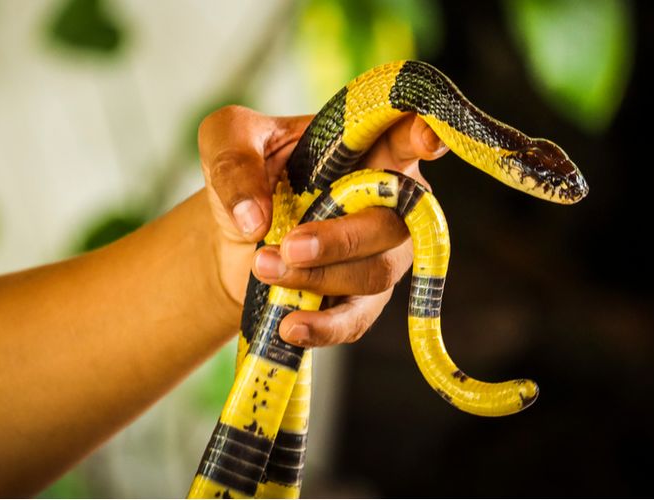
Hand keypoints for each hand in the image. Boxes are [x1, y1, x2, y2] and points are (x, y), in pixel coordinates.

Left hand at [198, 105, 447, 346]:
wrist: (231, 235)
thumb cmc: (243, 173)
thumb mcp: (224, 142)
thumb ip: (234, 161)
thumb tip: (255, 219)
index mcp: (365, 147)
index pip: (405, 137)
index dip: (423, 138)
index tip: (429, 142)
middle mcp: (386, 199)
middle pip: (392, 223)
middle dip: (342, 239)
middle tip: (289, 246)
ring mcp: (379, 252)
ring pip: (375, 273)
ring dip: (319, 277)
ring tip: (264, 268)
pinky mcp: (360, 297)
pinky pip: (356, 319)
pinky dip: (325, 326)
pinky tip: (291, 325)